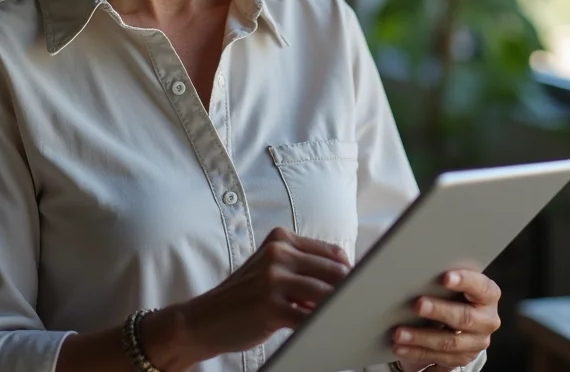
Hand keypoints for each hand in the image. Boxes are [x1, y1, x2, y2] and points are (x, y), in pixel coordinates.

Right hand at [160, 227, 350, 366]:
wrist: (205, 318)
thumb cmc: (244, 297)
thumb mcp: (270, 269)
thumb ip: (302, 268)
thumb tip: (346, 281)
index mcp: (281, 238)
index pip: (331, 252)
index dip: (350, 271)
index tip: (363, 286)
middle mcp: (278, 252)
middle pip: (333, 270)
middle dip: (351, 290)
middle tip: (364, 305)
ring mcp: (273, 278)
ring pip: (325, 293)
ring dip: (340, 308)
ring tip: (349, 319)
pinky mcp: (271, 306)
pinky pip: (309, 317)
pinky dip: (323, 325)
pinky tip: (328, 331)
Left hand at [392, 270, 500, 370]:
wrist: (466, 317)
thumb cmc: (456, 290)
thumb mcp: (458, 281)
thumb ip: (446, 277)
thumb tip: (419, 267)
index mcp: (488, 296)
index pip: (481, 287)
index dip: (465, 281)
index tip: (445, 277)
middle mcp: (486, 321)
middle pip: (464, 318)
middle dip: (438, 311)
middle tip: (417, 305)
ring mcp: (476, 343)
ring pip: (449, 343)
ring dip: (421, 339)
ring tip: (399, 334)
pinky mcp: (463, 358)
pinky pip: (440, 360)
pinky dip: (418, 354)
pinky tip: (402, 349)